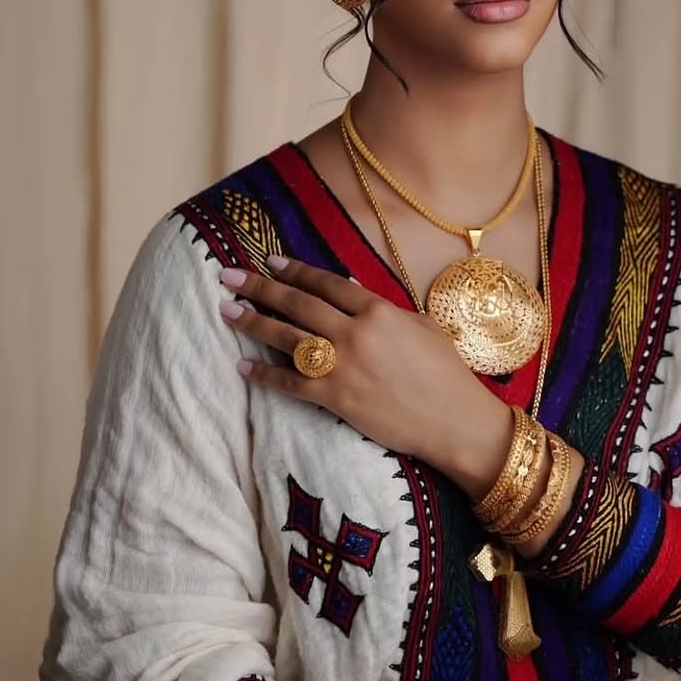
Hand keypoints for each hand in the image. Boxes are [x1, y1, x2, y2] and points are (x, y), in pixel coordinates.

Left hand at [218, 256, 510, 484]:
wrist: (454, 420)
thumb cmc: (445, 373)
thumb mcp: (422, 327)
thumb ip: (384, 306)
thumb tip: (350, 283)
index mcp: (379, 310)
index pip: (327, 283)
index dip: (296, 270)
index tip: (271, 260)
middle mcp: (355, 333)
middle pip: (298, 304)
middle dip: (260, 287)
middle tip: (228, 276)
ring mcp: (343, 366)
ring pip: (287, 337)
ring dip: (253, 322)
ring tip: (226, 310)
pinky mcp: (336, 399)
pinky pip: (291, 382)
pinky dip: (264, 375)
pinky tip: (243, 367)